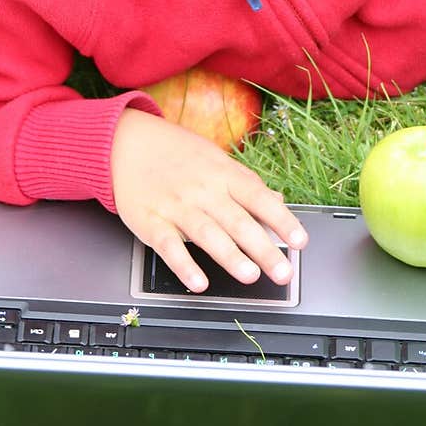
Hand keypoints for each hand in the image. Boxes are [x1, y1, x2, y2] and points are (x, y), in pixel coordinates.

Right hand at [110, 108, 307, 291]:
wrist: (125, 143)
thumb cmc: (176, 154)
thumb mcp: (215, 160)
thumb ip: (245, 183)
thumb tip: (277, 200)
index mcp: (223, 175)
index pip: (259, 199)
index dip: (282, 220)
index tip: (300, 242)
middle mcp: (203, 191)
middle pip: (238, 221)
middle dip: (264, 249)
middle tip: (283, 273)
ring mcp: (176, 206)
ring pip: (207, 234)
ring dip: (230, 256)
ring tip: (250, 276)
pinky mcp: (151, 221)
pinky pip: (168, 246)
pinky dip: (184, 265)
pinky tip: (199, 282)